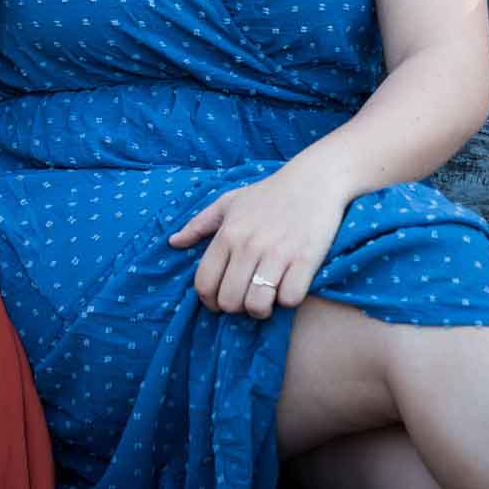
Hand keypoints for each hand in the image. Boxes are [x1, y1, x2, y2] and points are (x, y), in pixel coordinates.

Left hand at [168, 158, 351, 318]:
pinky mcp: (306, 259)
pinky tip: (290, 286)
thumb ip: (199, 224)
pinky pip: (290, 299)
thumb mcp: (229, 202)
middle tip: (246, 298)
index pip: (204, 284)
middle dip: (236, 308)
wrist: (314, 180)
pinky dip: (289, 299)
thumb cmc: (269, 193)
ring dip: (262, 309)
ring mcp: (278, 253)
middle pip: (230, 302)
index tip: (219, 302)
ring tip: (267, 298)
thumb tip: (173, 242)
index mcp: (228, 234)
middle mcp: (249, 245)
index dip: (209, 302)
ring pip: (257, 305)